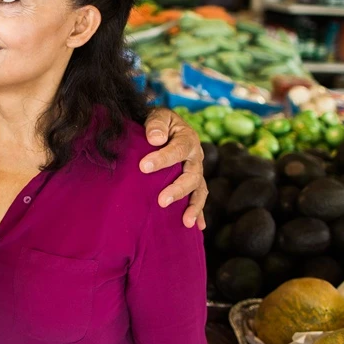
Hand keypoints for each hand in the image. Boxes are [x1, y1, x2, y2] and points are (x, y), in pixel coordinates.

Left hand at [140, 108, 206, 229]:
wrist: (164, 127)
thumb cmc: (158, 123)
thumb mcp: (157, 116)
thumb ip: (156, 124)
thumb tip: (155, 139)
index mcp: (187, 139)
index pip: (178, 150)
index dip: (162, 159)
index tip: (144, 167)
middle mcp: (196, 158)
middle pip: (192, 176)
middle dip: (177, 189)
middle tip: (161, 200)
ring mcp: (196, 172)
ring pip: (199, 190)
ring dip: (193, 207)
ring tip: (185, 222)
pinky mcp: (193, 184)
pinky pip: (198, 199)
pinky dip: (199, 213)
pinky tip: (197, 227)